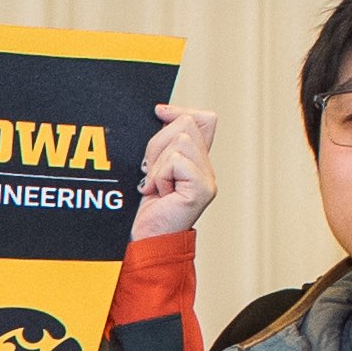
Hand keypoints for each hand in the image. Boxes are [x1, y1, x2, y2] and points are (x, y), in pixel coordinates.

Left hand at [134, 99, 219, 241]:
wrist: (145, 239)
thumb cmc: (144, 207)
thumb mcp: (151, 165)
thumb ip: (162, 141)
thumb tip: (163, 111)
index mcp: (197, 160)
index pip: (204, 119)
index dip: (180, 111)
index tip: (158, 113)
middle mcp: (207, 167)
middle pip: (187, 125)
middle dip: (158, 144)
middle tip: (150, 171)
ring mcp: (208, 179)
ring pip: (181, 141)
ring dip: (158, 164)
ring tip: (155, 185)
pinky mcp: (202, 189)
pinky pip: (177, 161)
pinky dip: (160, 176)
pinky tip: (159, 193)